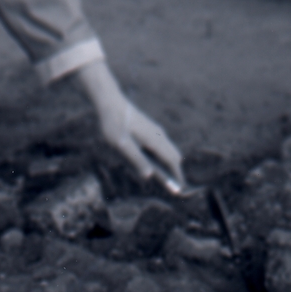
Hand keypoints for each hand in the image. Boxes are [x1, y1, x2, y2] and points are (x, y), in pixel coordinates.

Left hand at [75, 59, 184, 184]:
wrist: (110, 101)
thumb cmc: (114, 124)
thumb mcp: (122, 144)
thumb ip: (136, 159)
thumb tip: (150, 176)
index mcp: (154, 139)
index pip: (172, 160)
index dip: (177, 176)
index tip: (180, 190)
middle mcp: (159, 134)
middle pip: (174, 156)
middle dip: (175, 172)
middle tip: (173, 188)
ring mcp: (155, 131)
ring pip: (169, 150)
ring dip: (170, 164)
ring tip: (166, 179)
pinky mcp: (150, 129)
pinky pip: (162, 146)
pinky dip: (163, 157)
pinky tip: (154, 163)